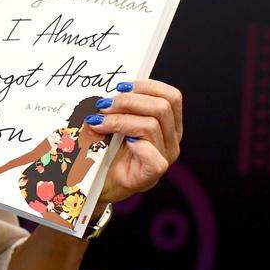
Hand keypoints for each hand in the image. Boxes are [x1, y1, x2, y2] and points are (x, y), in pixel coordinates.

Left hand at [88, 79, 183, 203]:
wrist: (98, 183)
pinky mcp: (153, 173)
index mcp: (168, 124)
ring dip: (119, 120)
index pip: (172, 97)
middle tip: (103, 105)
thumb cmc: (107, 151)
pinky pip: (151, 154)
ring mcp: (165, 157)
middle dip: (128, 101)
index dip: (147, 86)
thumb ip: (119, 107)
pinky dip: (133, 144)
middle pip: (162, 107)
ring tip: (97, 122)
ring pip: (151, 126)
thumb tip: (107, 92)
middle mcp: (171, 139)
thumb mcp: (115, 123)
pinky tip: (117, 143)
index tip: (120, 86)